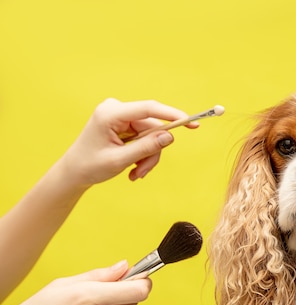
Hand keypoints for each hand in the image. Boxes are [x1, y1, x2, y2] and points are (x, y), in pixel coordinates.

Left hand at [60, 98, 198, 186]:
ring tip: (135, 174)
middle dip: (151, 152)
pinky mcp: (124, 123)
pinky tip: (132, 167)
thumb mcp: (120, 160)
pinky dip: (143, 154)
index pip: (148, 109)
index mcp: (110, 113)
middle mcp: (116, 109)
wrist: (74, 172)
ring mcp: (120, 116)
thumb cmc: (90, 166)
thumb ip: (146, 147)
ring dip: (147, 157)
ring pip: (150, 135)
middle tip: (142, 173)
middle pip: (151, 128)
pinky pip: (144, 137)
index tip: (190, 122)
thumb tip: (169, 136)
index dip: (171, 115)